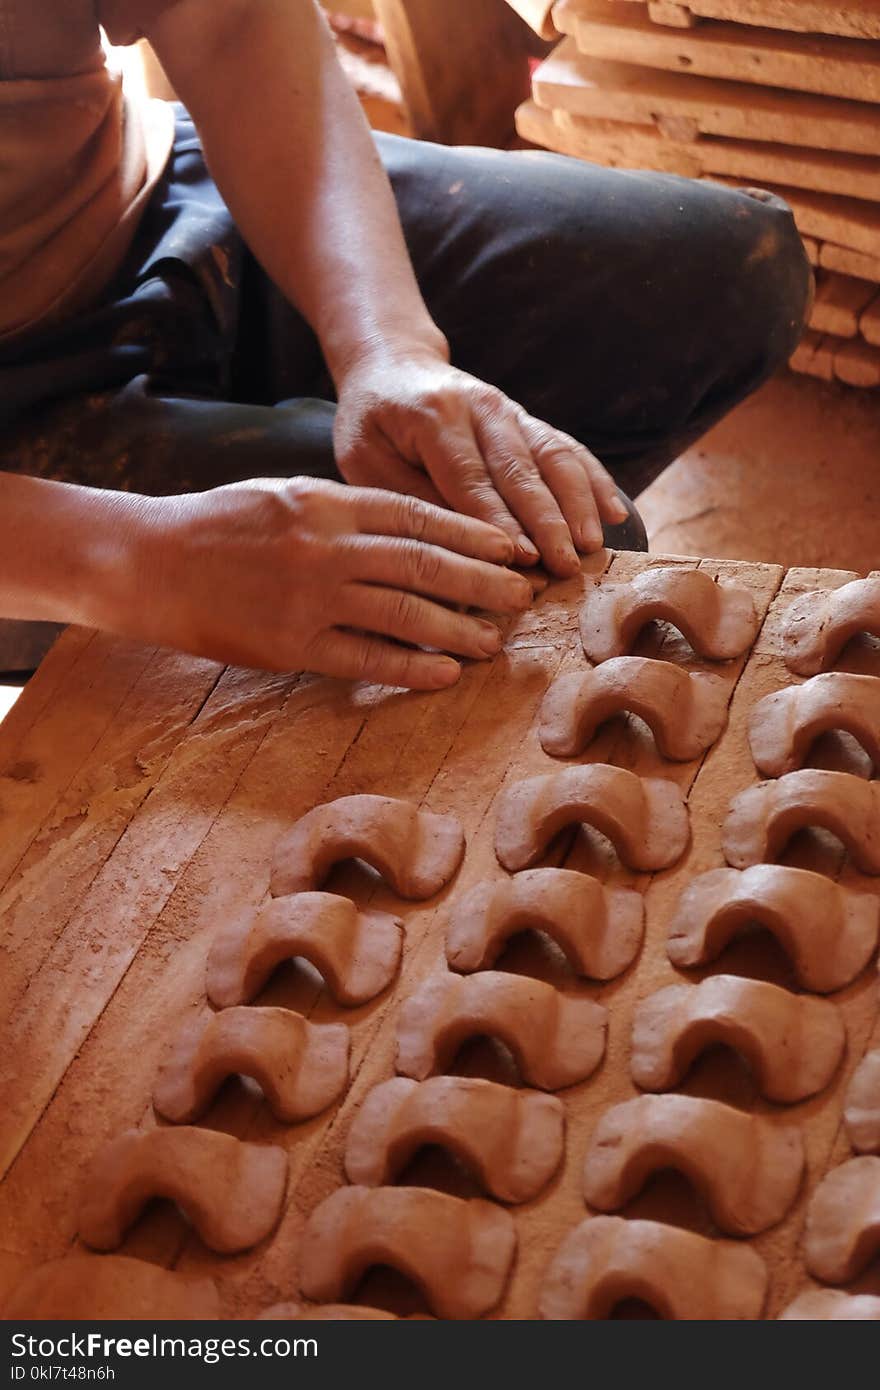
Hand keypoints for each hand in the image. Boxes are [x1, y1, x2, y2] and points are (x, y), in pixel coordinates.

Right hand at [110, 477, 530, 688]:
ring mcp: (310, 598)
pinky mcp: (292, 645)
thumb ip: (346, 512)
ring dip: (459, 628)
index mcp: (327, 502)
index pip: (418, 516)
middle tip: (522, 597)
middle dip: (482, 582)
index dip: (472, 534)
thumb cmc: (219, 525)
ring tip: (496, 641)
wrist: (149, 561)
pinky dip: (412, 667)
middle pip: (424, 564)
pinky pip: (366, 658)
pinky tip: (447, 674)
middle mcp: (326, 547)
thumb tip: (409, 531)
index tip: (510, 548)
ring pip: (405, 613)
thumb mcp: (285, 496)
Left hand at [333, 349, 628, 577]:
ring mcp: (510, 411)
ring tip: (595, 546)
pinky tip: (615, 513)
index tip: (525, 559)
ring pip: (554, 457)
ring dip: (579, 504)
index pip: (472, 479)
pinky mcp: (527, 420)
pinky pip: (567, 449)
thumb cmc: (371, 422)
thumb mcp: (365, 461)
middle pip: (523, 470)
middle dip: (550, 522)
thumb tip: (456, 548)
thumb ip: (409, 499)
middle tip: (567, 566)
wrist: (392, 362)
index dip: (501, 522)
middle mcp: (481, 409)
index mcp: (434, 418)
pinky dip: (594, 480)